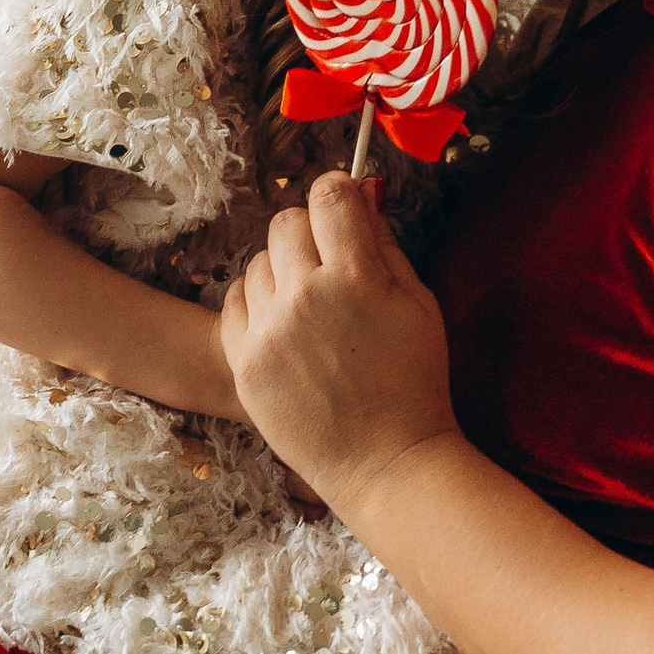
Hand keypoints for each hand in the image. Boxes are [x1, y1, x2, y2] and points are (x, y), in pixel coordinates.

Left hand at [221, 175, 460, 517]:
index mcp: (357, 278)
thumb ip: (385, 244)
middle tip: (329, 262)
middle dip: (309, 232)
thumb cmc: (413, 383)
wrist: (385, 462)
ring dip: (282, 272)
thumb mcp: (419, 304)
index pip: (329, 197)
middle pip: (285, 222)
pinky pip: (234, 302)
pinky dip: (256, 304)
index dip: (338, 191)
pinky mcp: (244, 361)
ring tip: (310, 307)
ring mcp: (269, 331)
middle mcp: (305, 297)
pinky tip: (284, 325)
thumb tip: (362, 194)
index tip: (342, 204)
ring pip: (257, 262)